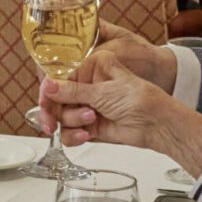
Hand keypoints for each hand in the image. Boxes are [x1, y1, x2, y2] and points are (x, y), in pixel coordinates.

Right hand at [38, 23, 173, 135]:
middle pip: (56, 98)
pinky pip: (70, 132)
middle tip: (51, 122)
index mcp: (90, 66)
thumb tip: (48, 86)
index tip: (45, 101)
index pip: (59, 76)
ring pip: (62, 116)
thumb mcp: (103, 92)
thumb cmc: (139, 99)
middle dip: (57, 111)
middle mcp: (87, 85)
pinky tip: (87, 134)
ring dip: (72, 121)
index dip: (49, 90)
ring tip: (91, 120)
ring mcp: (87, 105)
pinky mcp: (90, 124)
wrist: (157, 124)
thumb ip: (73, 91)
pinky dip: (74, 135)